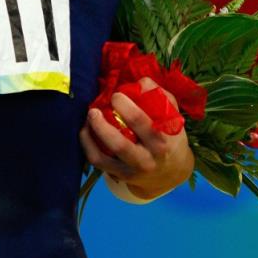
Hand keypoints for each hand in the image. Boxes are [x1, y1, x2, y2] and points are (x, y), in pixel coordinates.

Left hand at [79, 77, 194, 198]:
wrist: (171, 172)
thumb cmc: (169, 136)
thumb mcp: (171, 114)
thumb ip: (158, 94)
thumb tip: (139, 82)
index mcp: (161, 141)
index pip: (141, 123)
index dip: (125, 106)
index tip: (116, 95)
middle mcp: (147, 159)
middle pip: (120, 144)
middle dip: (102, 124)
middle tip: (94, 108)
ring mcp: (132, 170)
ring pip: (104, 157)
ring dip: (92, 135)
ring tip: (89, 116)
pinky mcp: (120, 175)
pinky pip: (98, 162)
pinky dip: (87, 145)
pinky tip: (85, 130)